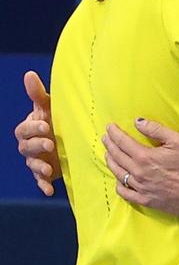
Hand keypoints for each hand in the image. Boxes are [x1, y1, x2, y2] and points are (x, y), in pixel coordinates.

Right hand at [14, 71, 61, 195]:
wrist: (67, 139)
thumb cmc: (56, 119)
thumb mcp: (50, 107)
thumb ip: (38, 94)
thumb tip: (29, 74)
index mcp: (29, 129)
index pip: (25, 129)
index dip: (34, 128)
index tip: (46, 125)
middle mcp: (29, 146)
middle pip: (27, 148)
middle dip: (37, 146)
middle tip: (50, 144)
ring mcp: (36, 161)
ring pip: (32, 165)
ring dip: (39, 168)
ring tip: (48, 169)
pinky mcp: (44, 174)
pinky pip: (40, 181)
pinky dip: (43, 186)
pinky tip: (49, 191)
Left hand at [103, 119, 178, 214]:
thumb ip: (156, 130)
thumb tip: (138, 122)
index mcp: (146, 157)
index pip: (123, 142)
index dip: (114, 133)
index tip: (109, 127)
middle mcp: (139, 173)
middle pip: (117, 157)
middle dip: (109, 145)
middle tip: (105, 138)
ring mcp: (141, 188)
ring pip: (118, 174)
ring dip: (111, 162)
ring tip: (108, 154)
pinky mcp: (145, 200)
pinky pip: (125, 193)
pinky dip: (118, 184)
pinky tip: (118, 179)